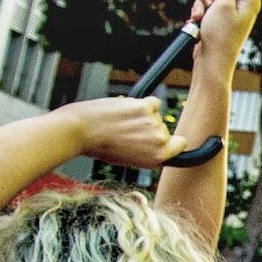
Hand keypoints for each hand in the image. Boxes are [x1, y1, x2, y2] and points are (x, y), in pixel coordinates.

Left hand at [65, 97, 187, 168]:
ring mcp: (153, 122)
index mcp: (157, 157)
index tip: (160, 140)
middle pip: (163, 129)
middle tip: (127, 133)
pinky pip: (154, 102)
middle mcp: (159, 140)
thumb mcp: (128, 159)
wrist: (82, 131)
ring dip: (142, 116)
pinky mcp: (145, 106)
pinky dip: (143, 104)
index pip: (179, 145)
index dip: (170, 142)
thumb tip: (159, 142)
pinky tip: (128, 109)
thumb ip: (147, 152)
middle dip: (148, 130)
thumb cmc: (100, 147)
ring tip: (120, 122)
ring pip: (155, 115)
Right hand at [190, 0, 261, 70]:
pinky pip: (206, 3)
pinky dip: (199, 10)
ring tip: (201, 16)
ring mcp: (229, 10)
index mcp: (249, 1)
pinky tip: (197, 21)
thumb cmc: (220, 35)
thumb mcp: (223, 5)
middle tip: (209, 2)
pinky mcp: (217, 16)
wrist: (210, 60)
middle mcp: (241, 4)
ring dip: (202, 1)